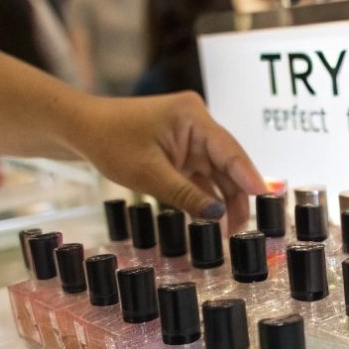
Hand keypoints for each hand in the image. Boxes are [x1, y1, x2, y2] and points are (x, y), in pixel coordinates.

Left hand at [67, 91, 264, 227]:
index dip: (250, 176)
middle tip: (242, 229)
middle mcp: (197, 123)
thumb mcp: (149, 175)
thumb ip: (187, 196)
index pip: (230, 150)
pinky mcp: (181, 150)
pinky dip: (205, 195)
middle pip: (227, 163)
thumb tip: (218, 216)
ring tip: (229, 231)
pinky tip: (212, 218)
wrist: (81, 129)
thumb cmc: (111, 142)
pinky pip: (201, 174)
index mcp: (193, 117)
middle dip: (236, 196)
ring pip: (216, 172)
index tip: (267, 198)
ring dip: (221, 199)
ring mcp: (190, 137)